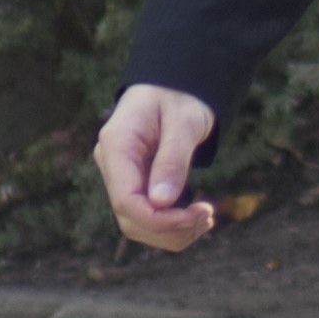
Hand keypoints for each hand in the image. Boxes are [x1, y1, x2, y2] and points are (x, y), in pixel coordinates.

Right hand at [96, 83, 221, 250]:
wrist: (174, 85)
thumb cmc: (180, 96)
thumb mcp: (184, 122)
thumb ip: (172, 159)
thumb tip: (162, 202)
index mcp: (116, 144)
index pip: (126, 200)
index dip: (159, 220)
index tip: (197, 217)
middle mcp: (110, 163)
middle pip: (130, 219)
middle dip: (170, 229)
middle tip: (208, 216)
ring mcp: (119, 175)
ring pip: (136, 224)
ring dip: (172, 232)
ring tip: (206, 218)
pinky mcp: (132, 183)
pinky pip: (146, 216)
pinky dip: (171, 226)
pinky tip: (196, 217)